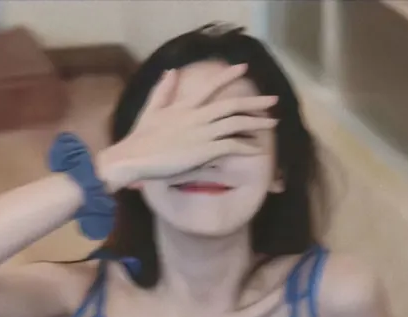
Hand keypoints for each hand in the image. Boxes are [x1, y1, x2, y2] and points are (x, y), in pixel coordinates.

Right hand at [96, 63, 277, 190]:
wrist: (134, 157)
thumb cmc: (140, 138)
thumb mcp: (151, 110)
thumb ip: (163, 91)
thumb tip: (171, 71)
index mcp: (184, 106)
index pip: (210, 87)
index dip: (227, 76)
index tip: (243, 68)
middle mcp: (197, 116)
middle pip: (232, 105)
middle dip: (254, 102)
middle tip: (273, 100)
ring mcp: (203, 132)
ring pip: (236, 124)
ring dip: (256, 123)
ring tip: (272, 122)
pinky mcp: (205, 150)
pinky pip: (232, 146)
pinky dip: (245, 147)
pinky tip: (256, 149)